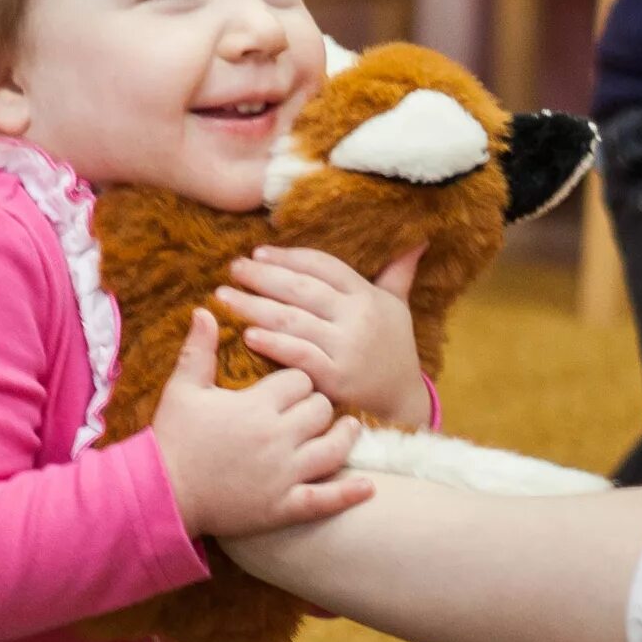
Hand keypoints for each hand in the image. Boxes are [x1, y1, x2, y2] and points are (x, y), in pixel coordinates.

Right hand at [151, 309, 373, 538]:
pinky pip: (326, 499)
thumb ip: (198, 350)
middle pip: (322, 409)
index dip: (299, 379)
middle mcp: (277, 437)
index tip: (292, 383)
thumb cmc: (172, 439)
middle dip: (320, 404)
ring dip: (344, 437)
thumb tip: (205, 309)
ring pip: (334, 447)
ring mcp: (284, 474)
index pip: (300, 379)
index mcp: (256, 405)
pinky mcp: (284, 506)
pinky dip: (349, 493)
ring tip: (349, 429)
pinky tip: (368, 487)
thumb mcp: (181, 390)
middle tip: (315, 407)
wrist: (162, 494)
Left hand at [217, 245, 428, 423]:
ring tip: (224, 296)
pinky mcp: (336, 378)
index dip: (288, 257)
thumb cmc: (394, 349)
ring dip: (254, 306)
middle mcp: (357, 318)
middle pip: (301, 289)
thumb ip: (399, 272)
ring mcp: (347, 348)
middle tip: (233, 268)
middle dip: (262, 276)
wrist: (402, 402)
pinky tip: (248, 334)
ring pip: (293, 319)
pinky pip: (299, 355)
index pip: (322, 265)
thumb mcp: (398, 306)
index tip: (259, 252)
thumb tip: (417, 239)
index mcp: (367, 295)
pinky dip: (273, 344)